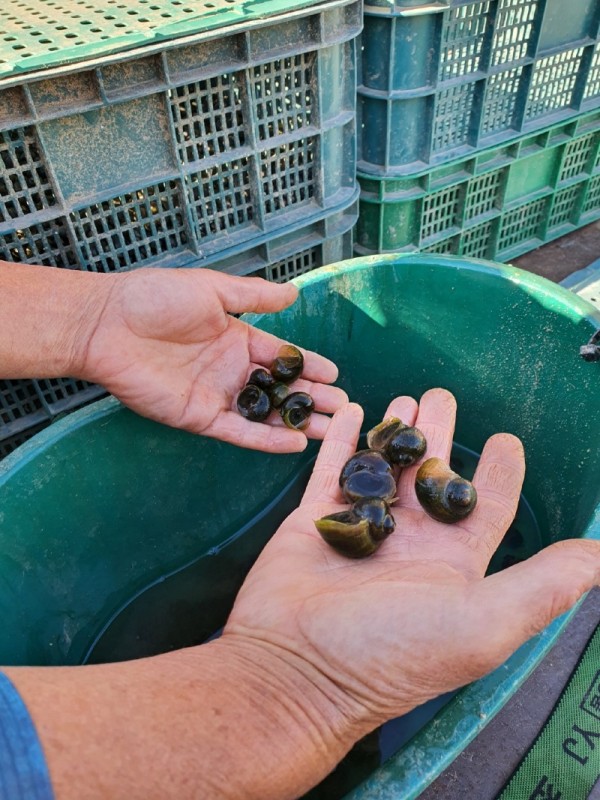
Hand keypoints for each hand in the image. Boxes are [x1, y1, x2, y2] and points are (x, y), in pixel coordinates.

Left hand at [81, 268, 346, 451]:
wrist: (108, 324)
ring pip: (266, 415)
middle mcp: (232, 370)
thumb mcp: (212, 290)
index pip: (282, 357)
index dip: (309, 366)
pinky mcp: (200, 418)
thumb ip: (253, 296)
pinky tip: (295, 442)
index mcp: (238, 339)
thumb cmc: (155, 299)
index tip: (336, 374)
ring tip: (332, 429)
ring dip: (298, 422)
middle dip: (313, 398)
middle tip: (344, 408)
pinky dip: (266, 440)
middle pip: (281, 389)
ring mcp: (218, 396)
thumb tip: (292, 294)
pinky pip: (240, 432)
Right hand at [225, 388, 599, 730]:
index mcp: (452, 563)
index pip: (485, 507)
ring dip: (395, 433)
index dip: (500, 472)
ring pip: (384, 467)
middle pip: (429, 475)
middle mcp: (410, 543)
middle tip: (440, 397)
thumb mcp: (484, 621)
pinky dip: (342, 440)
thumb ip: (544, 585)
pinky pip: (331, 470)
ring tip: (405, 401)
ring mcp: (360, 529)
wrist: (298, 669)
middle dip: (440, 436)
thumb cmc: (392, 649)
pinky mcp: (314, 520)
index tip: (507, 440)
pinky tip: (351, 412)